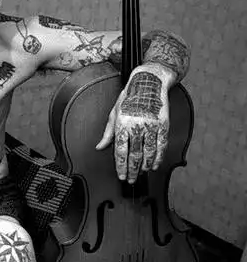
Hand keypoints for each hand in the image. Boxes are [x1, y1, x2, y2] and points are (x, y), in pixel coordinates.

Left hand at [96, 67, 169, 182]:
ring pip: (148, 153)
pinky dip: (158, 158)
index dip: (121, 166)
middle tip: (131, 180)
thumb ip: (108, 133)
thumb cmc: (129, 97)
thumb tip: (99, 147)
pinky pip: (161, 146)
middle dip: (133, 170)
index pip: (120, 151)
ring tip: (141, 173)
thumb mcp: (114, 113)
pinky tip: (154, 165)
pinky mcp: (163, 125)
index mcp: (122, 124)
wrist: (149, 82)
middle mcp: (136, 126)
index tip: (122, 176)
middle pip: (134, 155)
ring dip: (144, 166)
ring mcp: (151, 126)